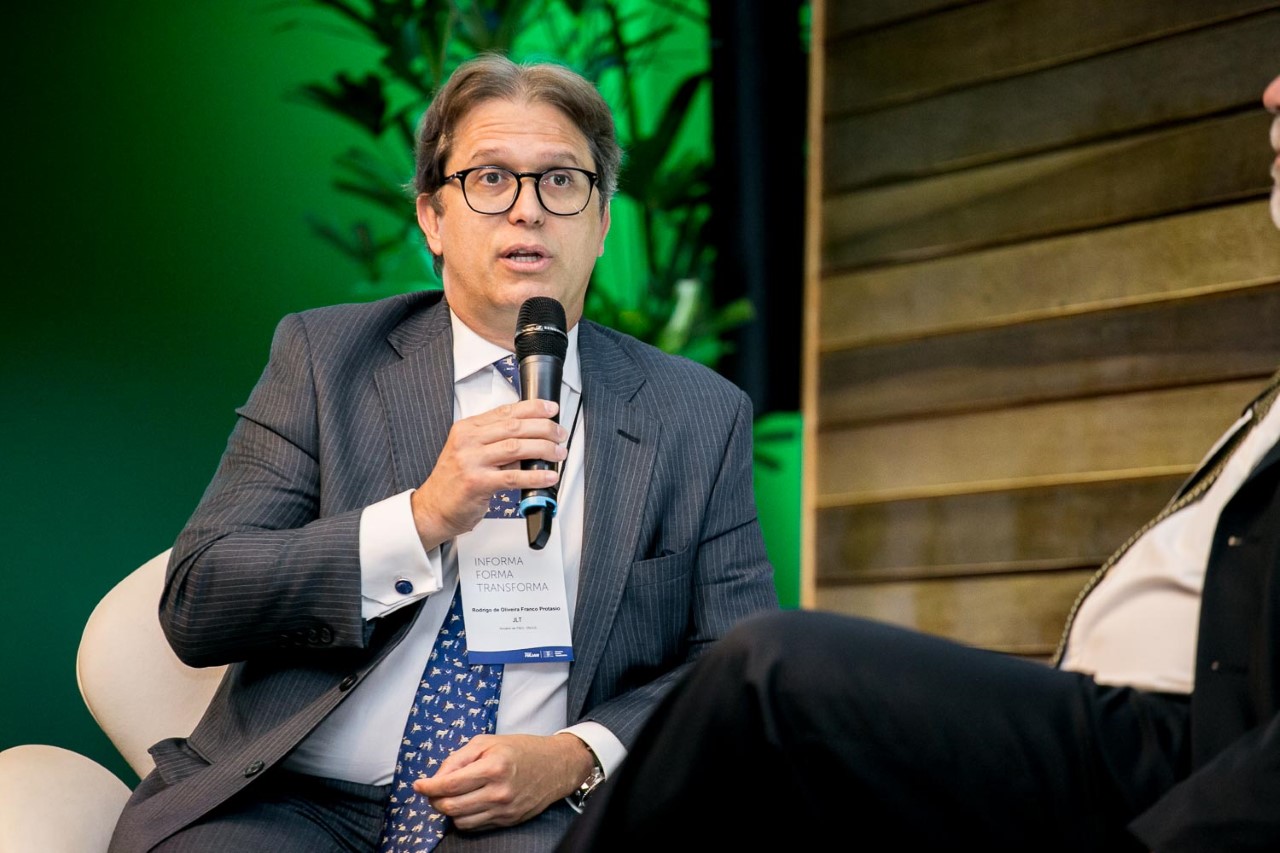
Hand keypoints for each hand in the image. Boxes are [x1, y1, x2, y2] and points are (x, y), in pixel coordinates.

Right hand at [411, 400, 566, 549]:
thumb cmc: (453, 482)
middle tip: (560, 434)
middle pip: (515, 426)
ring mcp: (471, 461)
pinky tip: (548, 476)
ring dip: (544, 449)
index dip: (533, 408)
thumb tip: (531, 439)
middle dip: (544, 428)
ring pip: (517, 447)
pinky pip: (513, 476)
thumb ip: (496, 442)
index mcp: (467, 428)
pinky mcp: (477, 482)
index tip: (551, 409)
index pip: (506, 411)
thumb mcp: (469, 452)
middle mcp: (468, 441)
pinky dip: (536, 476)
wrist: (433, 508)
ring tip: (559, 453)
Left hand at [412, 732, 594, 829]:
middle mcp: (499, 791)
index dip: (428, 787)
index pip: (450, 784)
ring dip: (448, 811)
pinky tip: (466, 804)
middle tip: (431, 792)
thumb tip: (437, 777)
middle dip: (434, 800)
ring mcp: (504, 809)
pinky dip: (464, 818)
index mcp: (493, 767)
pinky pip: (476, 826)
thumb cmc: (521, 749)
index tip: (418, 785)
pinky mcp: (509, 820)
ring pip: (461, 820)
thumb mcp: (488, 742)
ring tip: (449, 798)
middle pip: (451, 806)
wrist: (556, 765)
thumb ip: (459, 758)